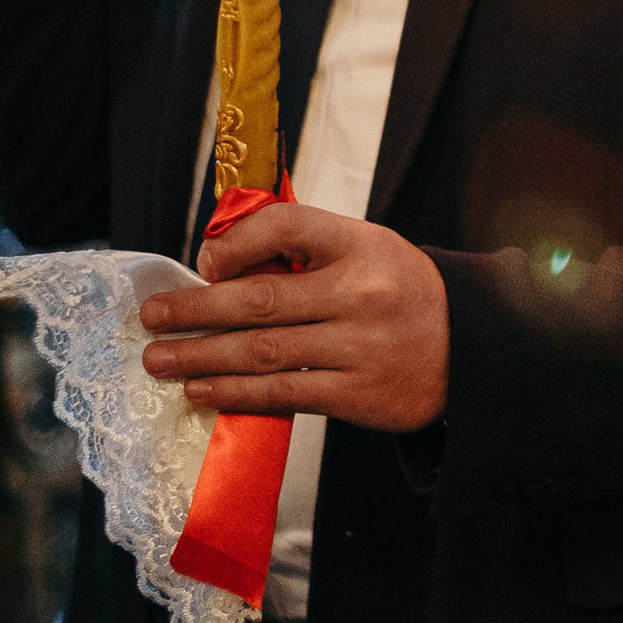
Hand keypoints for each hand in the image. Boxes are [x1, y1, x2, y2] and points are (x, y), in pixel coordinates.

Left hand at [138, 204, 448, 432]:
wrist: (471, 347)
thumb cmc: (403, 292)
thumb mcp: (368, 249)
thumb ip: (305, 250)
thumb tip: (222, 263)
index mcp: (362, 245)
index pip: (287, 227)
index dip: (236, 244)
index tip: (204, 263)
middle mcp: (360, 294)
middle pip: (259, 300)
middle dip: (194, 310)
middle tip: (151, 317)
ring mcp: (360, 347)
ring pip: (262, 352)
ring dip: (201, 357)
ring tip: (160, 360)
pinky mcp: (358, 395)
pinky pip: (284, 393)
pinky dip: (235, 393)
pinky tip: (202, 390)